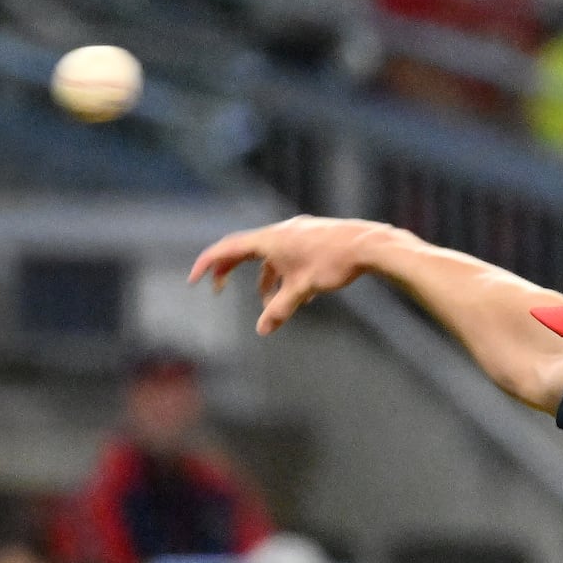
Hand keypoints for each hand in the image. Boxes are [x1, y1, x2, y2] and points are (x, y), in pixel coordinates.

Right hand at [190, 216, 408, 334]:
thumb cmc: (334, 263)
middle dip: (230, 272)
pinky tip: (303, 296)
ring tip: (271, 305)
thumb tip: (262, 330)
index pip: (228, 248)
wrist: (368, 244)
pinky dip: (285, 275)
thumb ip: (280, 309)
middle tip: (218, 290)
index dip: (208, 263)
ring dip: (265, 281)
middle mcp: (279, 232)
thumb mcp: (303, 289)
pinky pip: (288, 256)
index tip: (194, 278)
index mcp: (270, 239)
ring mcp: (296, 233)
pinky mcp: (311, 237)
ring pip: (270, 257)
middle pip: (244, 251)